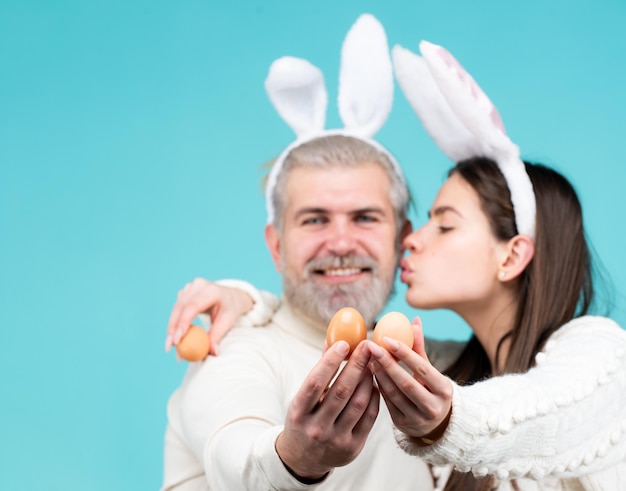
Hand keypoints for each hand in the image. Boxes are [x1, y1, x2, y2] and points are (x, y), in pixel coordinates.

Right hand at [165, 278, 253, 355]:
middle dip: (173, 329)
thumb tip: (212, 353)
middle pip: (181, 308)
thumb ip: (217, 336)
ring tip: (170, 347)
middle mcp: (199, 285)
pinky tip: (175, 337)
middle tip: (169, 348)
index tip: (177, 340)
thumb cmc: (230, 309)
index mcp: (212, 290)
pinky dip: (175, 323)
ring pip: (176, 309)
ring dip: (172, 328)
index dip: (183, 323)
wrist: (231, 297)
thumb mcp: (228, 322)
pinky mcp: (185, 292)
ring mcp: (190, 287)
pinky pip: (177, 309)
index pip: (193, 306)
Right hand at [275, 341, 379, 480]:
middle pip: (341, 391)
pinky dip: (374, 397)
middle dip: (357, 365)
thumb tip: (333, 340)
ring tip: (372, 363)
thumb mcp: (302, 398)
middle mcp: (316, 428)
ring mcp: (336, 440)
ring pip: (358, 403)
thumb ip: (319, 371)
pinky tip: (374, 384)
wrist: (303, 459)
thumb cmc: (304, 419)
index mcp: (298, 412)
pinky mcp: (353, 448)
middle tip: (367, 346)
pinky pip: (369, 417)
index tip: (344, 343)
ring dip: (368, 379)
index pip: (315, 382)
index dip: (330, 361)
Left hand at [365, 318, 452, 440]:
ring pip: (393, 393)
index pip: (422, 367)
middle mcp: (432, 407)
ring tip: (368, 357)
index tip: (386, 338)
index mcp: (444, 390)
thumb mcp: (430, 371)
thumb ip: (420, 348)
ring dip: (378, 374)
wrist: (436, 424)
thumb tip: (414, 320)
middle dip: (387, 363)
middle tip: (371, 346)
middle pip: (405, 382)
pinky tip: (369, 373)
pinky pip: (386, 403)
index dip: (404, 353)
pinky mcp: (402, 425)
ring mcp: (417, 419)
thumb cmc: (431, 388)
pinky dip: (377, 386)